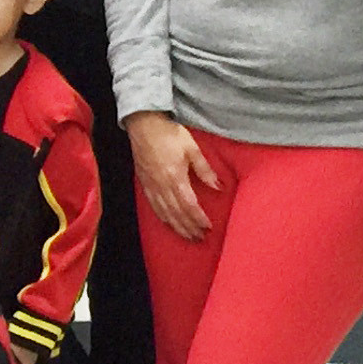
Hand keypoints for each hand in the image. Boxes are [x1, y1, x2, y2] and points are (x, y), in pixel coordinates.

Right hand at [127, 112, 220, 242]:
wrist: (143, 125)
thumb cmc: (169, 134)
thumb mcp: (192, 149)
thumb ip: (205, 169)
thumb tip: (218, 187)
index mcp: (175, 177)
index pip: (189, 205)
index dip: (198, 218)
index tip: (208, 227)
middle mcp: (162, 185)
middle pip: (177, 213)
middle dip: (189, 227)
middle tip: (200, 238)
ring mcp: (151, 186)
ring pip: (165, 213)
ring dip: (177, 227)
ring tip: (188, 236)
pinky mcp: (144, 184)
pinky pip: (154, 207)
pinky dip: (163, 218)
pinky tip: (169, 224)